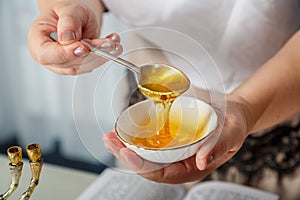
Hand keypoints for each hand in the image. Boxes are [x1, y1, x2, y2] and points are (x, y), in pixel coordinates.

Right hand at [28, 0, 121, 74]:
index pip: (46, 55)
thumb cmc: (67, 10)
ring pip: (84, 66)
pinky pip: (93, 64)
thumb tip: (68, 38)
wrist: (76, 14)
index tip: (83, 47)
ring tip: (114, 42)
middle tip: (108, 43)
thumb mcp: (68, 9)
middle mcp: (51, 56)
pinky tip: (114, 44)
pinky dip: (106, 55)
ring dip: (102, 55)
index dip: (64, 54)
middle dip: (92, 53)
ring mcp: (66, 63)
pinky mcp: (80, 65)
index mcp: (38, 41)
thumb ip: (68, 22)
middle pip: (69, 63)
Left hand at [103, 96, 249, 183]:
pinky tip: (123, 132)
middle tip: (110, 141)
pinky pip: (149, 144)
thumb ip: (217, 146)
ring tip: (109, 138)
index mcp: (191, 168)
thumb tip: (201, 161)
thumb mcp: (230, 133)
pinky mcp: (170, 142)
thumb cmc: (232, 125)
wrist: (233, 114)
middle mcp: (179, 163)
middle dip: (126, 156)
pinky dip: (134, 138)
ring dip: (125, 147)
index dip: (141, 166)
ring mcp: (173, 153)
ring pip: (145, 156)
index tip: (126, 153)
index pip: (162, 173)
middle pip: (147, 166)